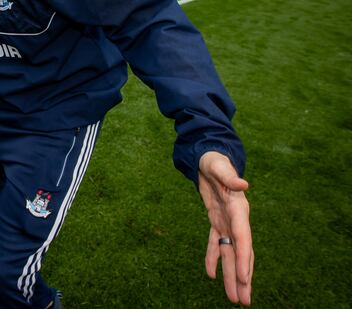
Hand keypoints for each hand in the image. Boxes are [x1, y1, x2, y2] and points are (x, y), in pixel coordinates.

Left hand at [198, 151, 253, 305]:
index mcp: (239, 209)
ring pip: (230, 254)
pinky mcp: (216, 221)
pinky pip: (215, 244)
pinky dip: (212, 258)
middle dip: (242, 277)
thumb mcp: (219, 166)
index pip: (243, 239)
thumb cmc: (215, 161)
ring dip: (231, 275)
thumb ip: (229, 176)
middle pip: (241, 253)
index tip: (243, 279)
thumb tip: (243, 184)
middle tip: (244, 301)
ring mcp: (227, 222)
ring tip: (234, 298)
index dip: (243, 259)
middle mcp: (236, 220)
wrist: (209, 158)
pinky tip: (210, 275)